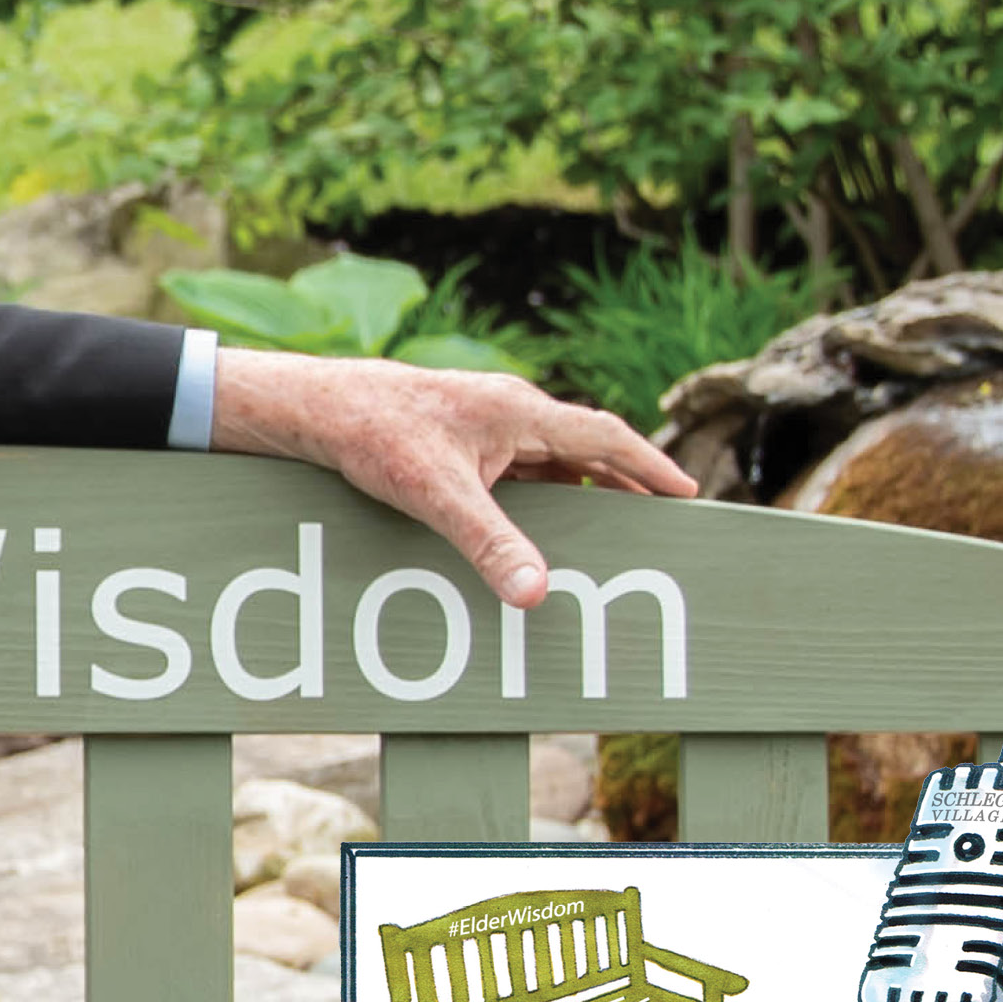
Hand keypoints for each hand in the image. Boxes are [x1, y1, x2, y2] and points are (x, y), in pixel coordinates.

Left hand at [211, 349, 699, 607]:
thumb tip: (535, 594)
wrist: (316, 407)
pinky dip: (539, 494)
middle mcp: (510, 410)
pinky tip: (536, 526)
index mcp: (521, 411)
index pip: (606, 436)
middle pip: (585, 449)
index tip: (686, 492)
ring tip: (608, 529)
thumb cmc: (374, 433)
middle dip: (623, 483)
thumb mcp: (436, 494)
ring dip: (580, 490)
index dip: (649, 466)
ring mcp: (485, 422)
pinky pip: (517, 467)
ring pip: (550, 459)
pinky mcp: (459, 437)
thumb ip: (489, 543)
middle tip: (658, 520)